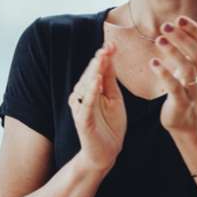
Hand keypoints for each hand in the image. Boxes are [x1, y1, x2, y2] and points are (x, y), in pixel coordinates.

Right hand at [68, 42, 126, 170]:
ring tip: (102, 58)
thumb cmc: (110, 124)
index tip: (112, 43)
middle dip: (99, 60)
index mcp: (91, 89)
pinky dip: (90, 93)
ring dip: (94, 72)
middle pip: (90, 74)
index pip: (97, 69)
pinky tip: (96, 82)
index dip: (103, 56)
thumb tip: (109, 55)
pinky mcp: (82, 120)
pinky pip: (86, 104)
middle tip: (107, 47)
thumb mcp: (114, 98)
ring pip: (86, 86)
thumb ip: (110, 79)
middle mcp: (83, 95)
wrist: (107, 152)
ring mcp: (81, 107)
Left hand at [150, 16, 196, 133]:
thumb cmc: (191, 88)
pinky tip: (153, 63)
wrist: (188, 121)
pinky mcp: (182, 104)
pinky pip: (174, 87)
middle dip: (182, 38)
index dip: (195, 31)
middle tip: (165, 26)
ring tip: (159, 40)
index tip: (179, 19)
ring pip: (188, 70)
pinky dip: (164, 74)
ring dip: (173, 53)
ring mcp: (196, 92)